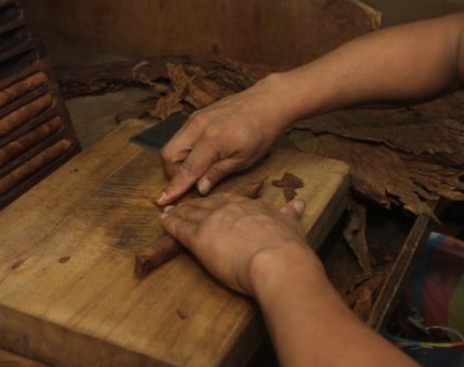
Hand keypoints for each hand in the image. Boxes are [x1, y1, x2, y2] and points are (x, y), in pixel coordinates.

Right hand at [156, 80, 291, 205]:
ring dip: (177, 162)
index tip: (162, 201)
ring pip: (172, 144)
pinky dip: (183, 150)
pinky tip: (200, 157)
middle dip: (172, 173)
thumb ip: (218, 173)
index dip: (173, 188)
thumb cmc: (261, 132)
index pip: (186, 169)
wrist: (266, 102)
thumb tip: (199, 190)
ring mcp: (195, 118)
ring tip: (198, 170)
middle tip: (190, 184)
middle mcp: (197, 127)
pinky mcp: (196, 115)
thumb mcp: (244, 159)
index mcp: (212, 140)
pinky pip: (181, 136)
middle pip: (168, 155)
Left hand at [159, 193, 310, 295]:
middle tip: (184, 204)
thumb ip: (291, 215)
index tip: (212, 204)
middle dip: (195, 205)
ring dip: (179, 211)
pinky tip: (163, 221)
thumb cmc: (287, 248)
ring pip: (190, 213)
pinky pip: (179, 228)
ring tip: (170, 211)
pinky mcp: (199, 238)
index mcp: (250, 206)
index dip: (218, 203)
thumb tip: (299, 205)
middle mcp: (229, 209)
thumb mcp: (292, 225)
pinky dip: (170, 224)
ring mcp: (212, 221)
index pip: (229, 201)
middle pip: (207, 204)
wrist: (277, 261)